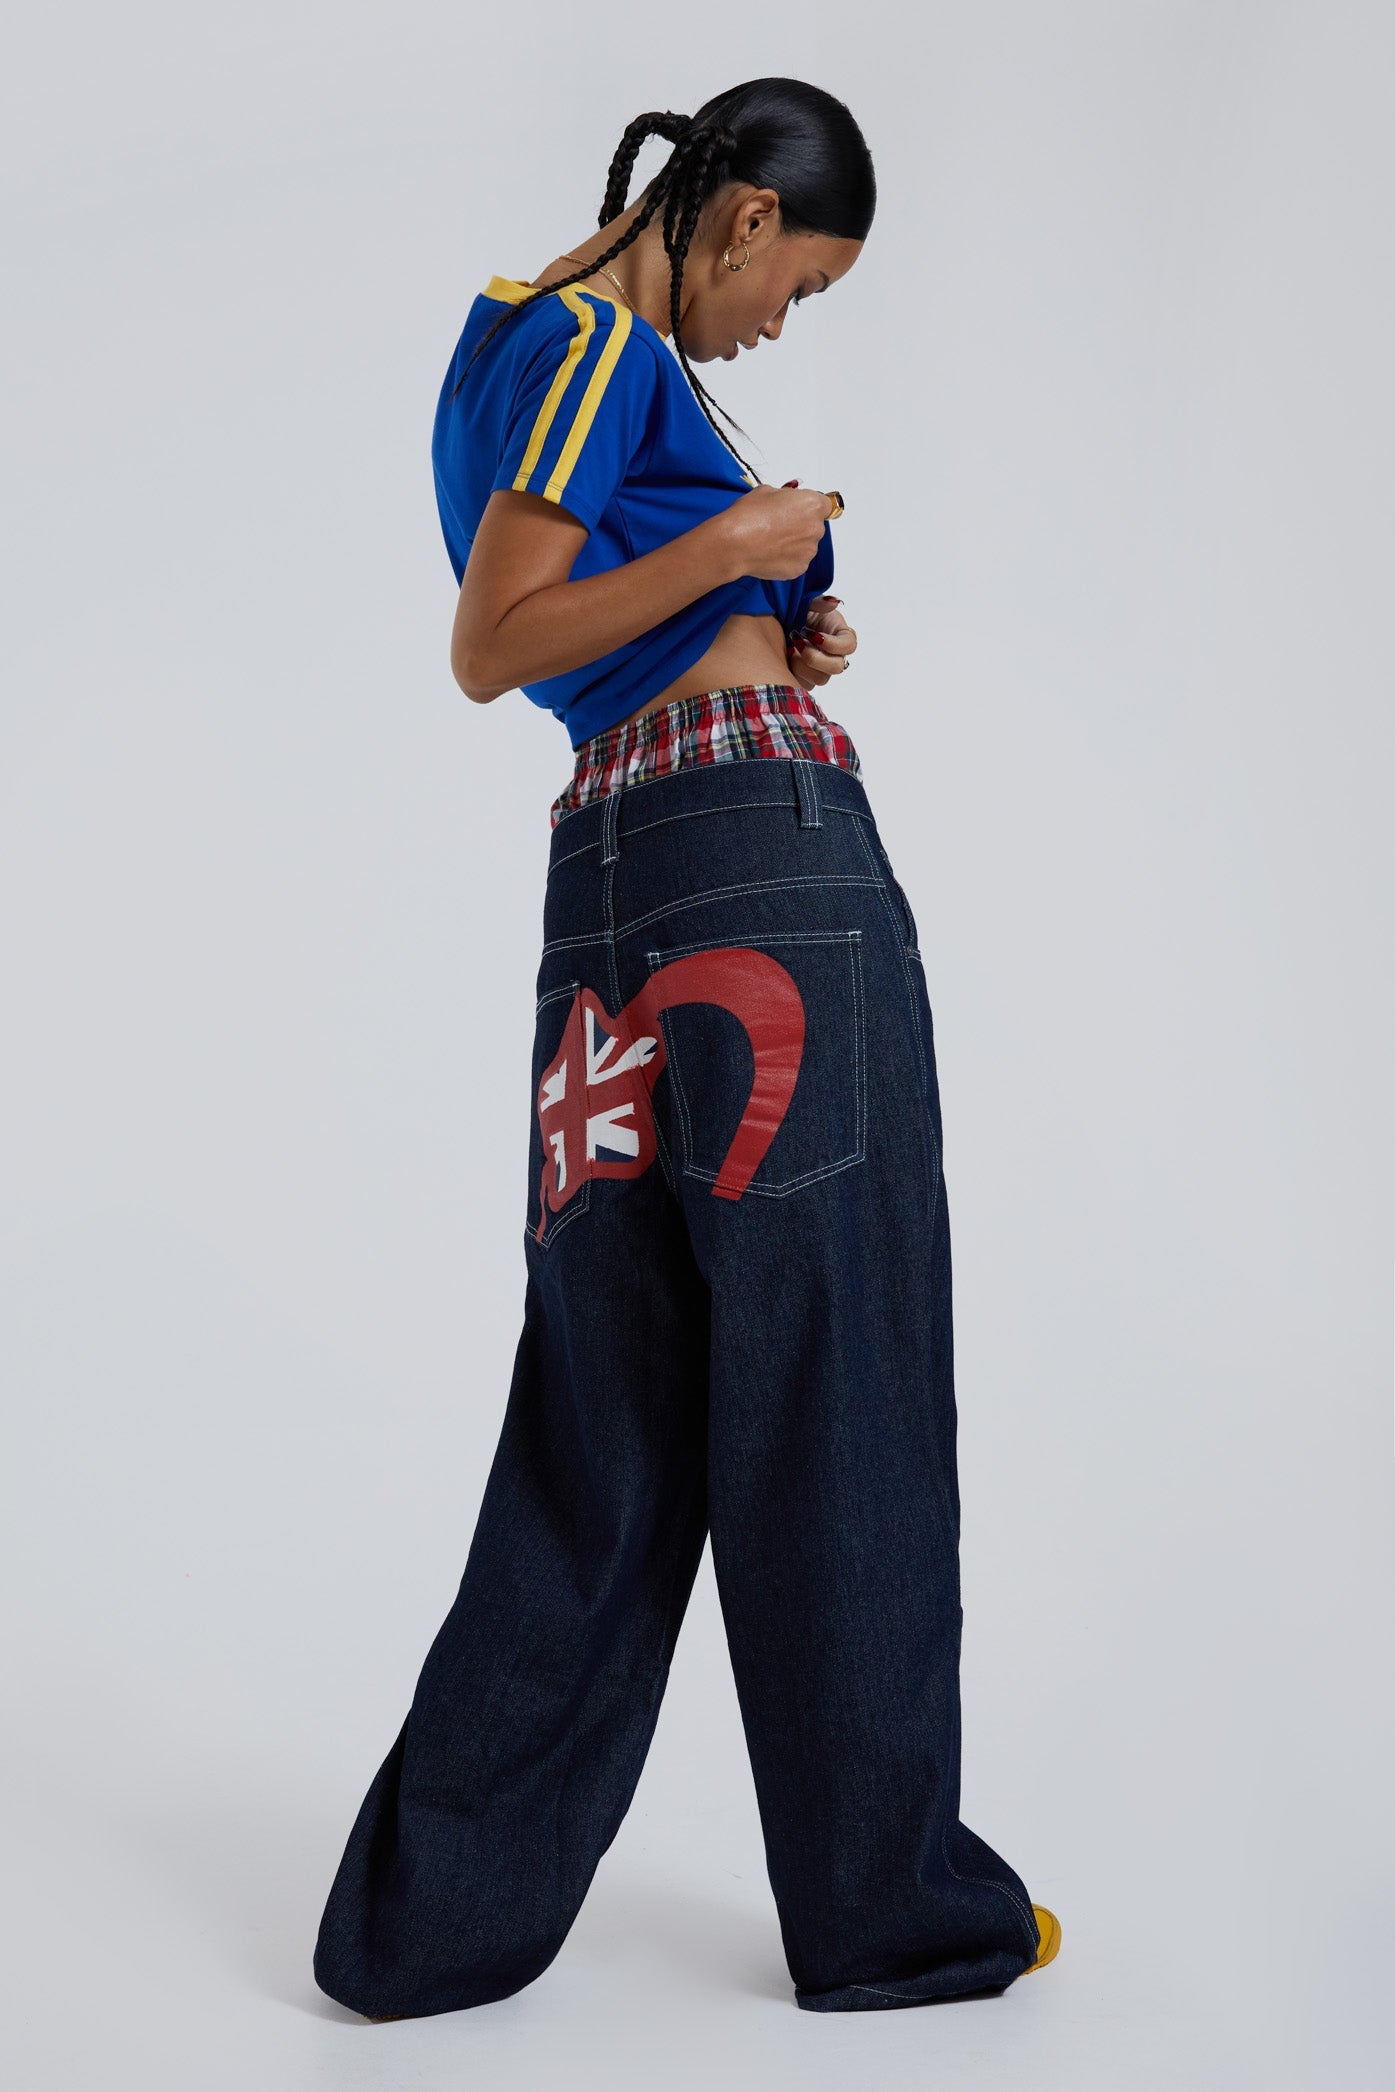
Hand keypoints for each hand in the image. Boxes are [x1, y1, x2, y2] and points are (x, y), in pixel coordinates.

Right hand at [718, 484, 837, 581]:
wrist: (735, 543)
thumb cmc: (748, 515)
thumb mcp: (767, 491)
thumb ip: (786, 497)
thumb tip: (787, 502)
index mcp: (812, 505)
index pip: (826, 505)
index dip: (812, 507)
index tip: (804, 509)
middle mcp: (815, 529)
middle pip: (815, 525)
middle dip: (801, 524)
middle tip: (779, 524)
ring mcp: (808, 551)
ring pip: (806, 544)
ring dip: (794, 542)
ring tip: (771, 540)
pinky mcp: (799, 568)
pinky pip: (797, 560)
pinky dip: (787, 557)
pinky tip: (769, 552)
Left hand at [787, 596, 856, 687]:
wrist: (778, 624)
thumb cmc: (796, 611)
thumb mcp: (808, 602)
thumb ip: (819, 602)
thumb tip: (833, 602)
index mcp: (841, 635)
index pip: (850, 646)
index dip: (834, 644)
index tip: (815, 635)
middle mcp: (835, 655)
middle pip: (837, 667)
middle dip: (815, 656)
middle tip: (797, 642)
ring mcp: (822, 670)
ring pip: (821, 679)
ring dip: (802, 665)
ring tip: (790, 649)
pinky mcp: (807, 679)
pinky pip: (804, 685)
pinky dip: (793, 673)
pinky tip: (785, 658)